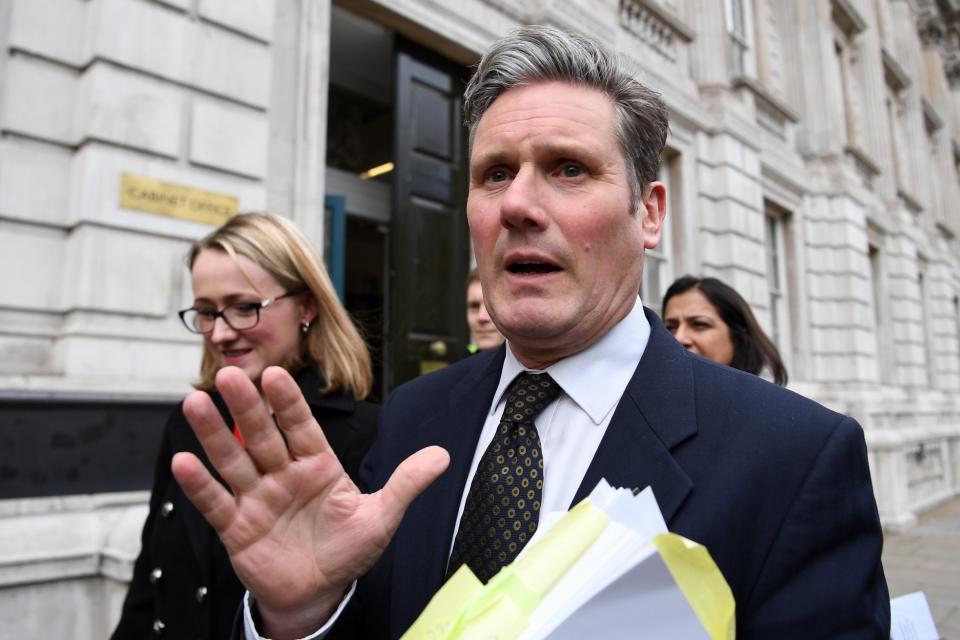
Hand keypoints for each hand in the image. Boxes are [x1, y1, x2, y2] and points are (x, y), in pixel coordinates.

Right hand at [171, 366, 448, 638]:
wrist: (318, 594)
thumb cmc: (347, 550)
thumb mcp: (381, 518)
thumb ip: (405, 484)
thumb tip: (443, 455)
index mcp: (318, 466)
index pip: (302, 427)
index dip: (289, 403)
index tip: (276, 374)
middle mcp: (283, 474)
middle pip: (263, 435)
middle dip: (248, 406)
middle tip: (229, 374)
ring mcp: (257, 498)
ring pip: (233, 460)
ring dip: (214, 434)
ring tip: (194, 403)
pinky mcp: (236, 527)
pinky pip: (216, 503)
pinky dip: (199, 485)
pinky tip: (182, 462)